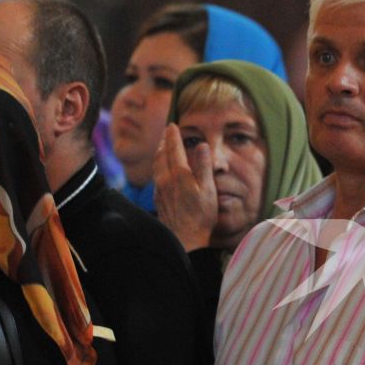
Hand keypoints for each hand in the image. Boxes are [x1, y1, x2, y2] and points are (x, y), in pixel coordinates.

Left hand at [153, 125, 217, 252]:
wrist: (185, 239)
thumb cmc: (200, 216)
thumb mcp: (208, 189)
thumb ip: (204, 166)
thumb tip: (202, 145)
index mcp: (179, 174)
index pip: (174, 148)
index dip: (173, 135)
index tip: (172, 125)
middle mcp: (165, 179)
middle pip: (161, 155)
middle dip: (164, 142)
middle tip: (167, 134)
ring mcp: (160, 190)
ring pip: (156, 166)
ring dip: (159, 154)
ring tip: (163, 148)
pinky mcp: (159, 200)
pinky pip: (156, 178)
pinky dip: (159, 168)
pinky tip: (163, 172)